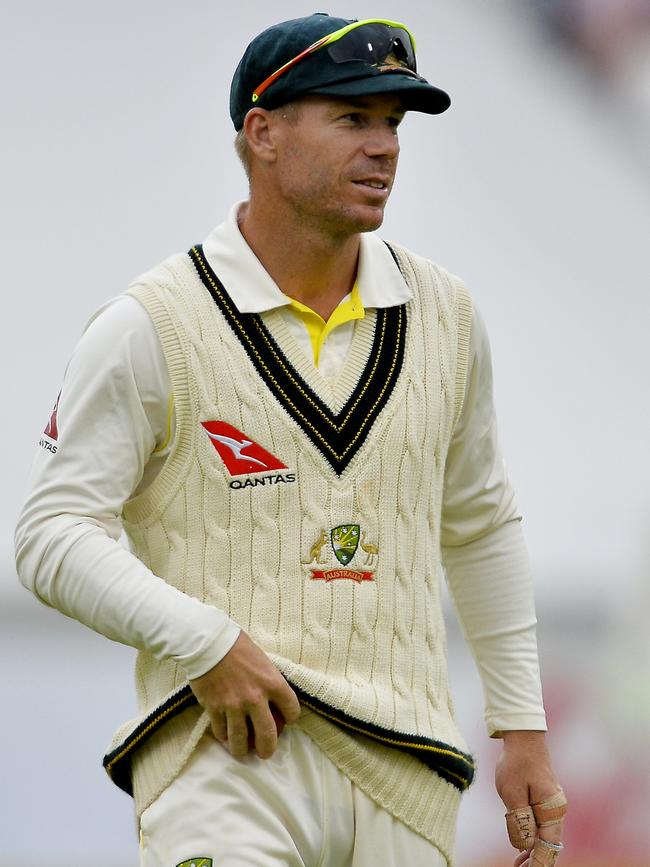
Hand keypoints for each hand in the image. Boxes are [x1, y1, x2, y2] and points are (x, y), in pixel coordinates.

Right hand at [189, 630, 300, 758]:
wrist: (208, 643)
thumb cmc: (237, 645)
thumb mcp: (262, 659)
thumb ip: (269, 678)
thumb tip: (273, 694)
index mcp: (272, 682)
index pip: (292, 709)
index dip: (292, 717)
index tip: (288, 719)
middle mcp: (255, 698)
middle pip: (268, 735)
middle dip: (268, 749)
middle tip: (266, 752)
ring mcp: (234, 705)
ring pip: (241, 740)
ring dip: (242, 750)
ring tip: (242, 752)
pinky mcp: (214, 708)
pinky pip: (220, 731)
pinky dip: (223, 736)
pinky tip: (225, 736)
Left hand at [495, 731, 565, 865]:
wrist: (523, 738)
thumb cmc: (516, 763)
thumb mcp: (512, 793)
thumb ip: (520, 821)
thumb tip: (526, 846)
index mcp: (552, 811)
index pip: (547, 847)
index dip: (538, 864)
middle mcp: (557, 811)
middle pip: (550, 846)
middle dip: (537, 861)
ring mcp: (552, 806)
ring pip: (546, 837)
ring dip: (534, 852)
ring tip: (519, 866)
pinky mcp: (545, 801)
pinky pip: (542, 826)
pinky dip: (533, 838)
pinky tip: (523, 848)